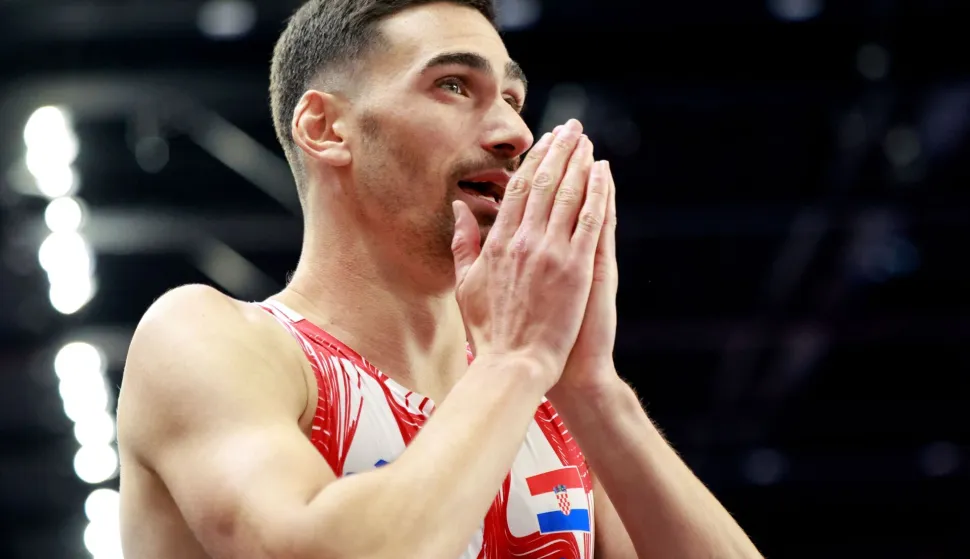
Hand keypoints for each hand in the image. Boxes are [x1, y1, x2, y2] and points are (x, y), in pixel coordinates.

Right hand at [450, 120, 610, 390]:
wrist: (514, 364)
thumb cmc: (490, 330)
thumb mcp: (466, 284)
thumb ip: (463, 242)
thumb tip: (459, 207)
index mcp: (498, 243)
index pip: (517, 190)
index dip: (533, 162)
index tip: (545, 142)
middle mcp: (523, 241)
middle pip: (543, 184)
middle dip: (559, 151)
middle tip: (571, 128)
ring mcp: (551, 253)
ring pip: (567, 195)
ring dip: (578, 163)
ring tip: (586, 141)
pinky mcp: (576, 267)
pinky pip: (589, 220)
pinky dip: (597, 192)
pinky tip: (603, 172)